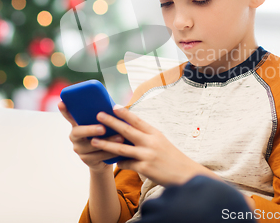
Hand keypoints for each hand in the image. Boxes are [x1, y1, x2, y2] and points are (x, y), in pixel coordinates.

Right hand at [57, 101, 125, 173]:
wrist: (105, 158)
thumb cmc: (105, 135)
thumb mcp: (103, 124)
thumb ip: (103, 117)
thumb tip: (115, 106)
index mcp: (77, 125)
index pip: (69, 116)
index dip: (65, 111)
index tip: (61, 103)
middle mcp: (75, 137)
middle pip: (78, 132)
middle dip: (90, 130)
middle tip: (103, 128)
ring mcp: (79, 149)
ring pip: (92, 145)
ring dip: (107, 142)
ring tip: (120, 138)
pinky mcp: (86, 160)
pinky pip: (98, 156)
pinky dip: (110, 152)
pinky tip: (120, 150)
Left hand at [91, 106, 215, 186]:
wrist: (185, 174)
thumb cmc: (172, 158)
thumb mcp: (161, 142)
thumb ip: (146, 137)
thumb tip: (129, 132)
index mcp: (155, 133)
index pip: (137, 120)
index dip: (124, 113)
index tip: (113, 106)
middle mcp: (150, 142)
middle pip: (126, 130)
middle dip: (111, 122)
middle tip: (98, 115)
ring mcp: (147, 154)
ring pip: (122, 148)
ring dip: (106, 144)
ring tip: (94, 141)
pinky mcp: (145, 167)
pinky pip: (126, 164)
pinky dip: (119, 163)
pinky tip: (113, 161)